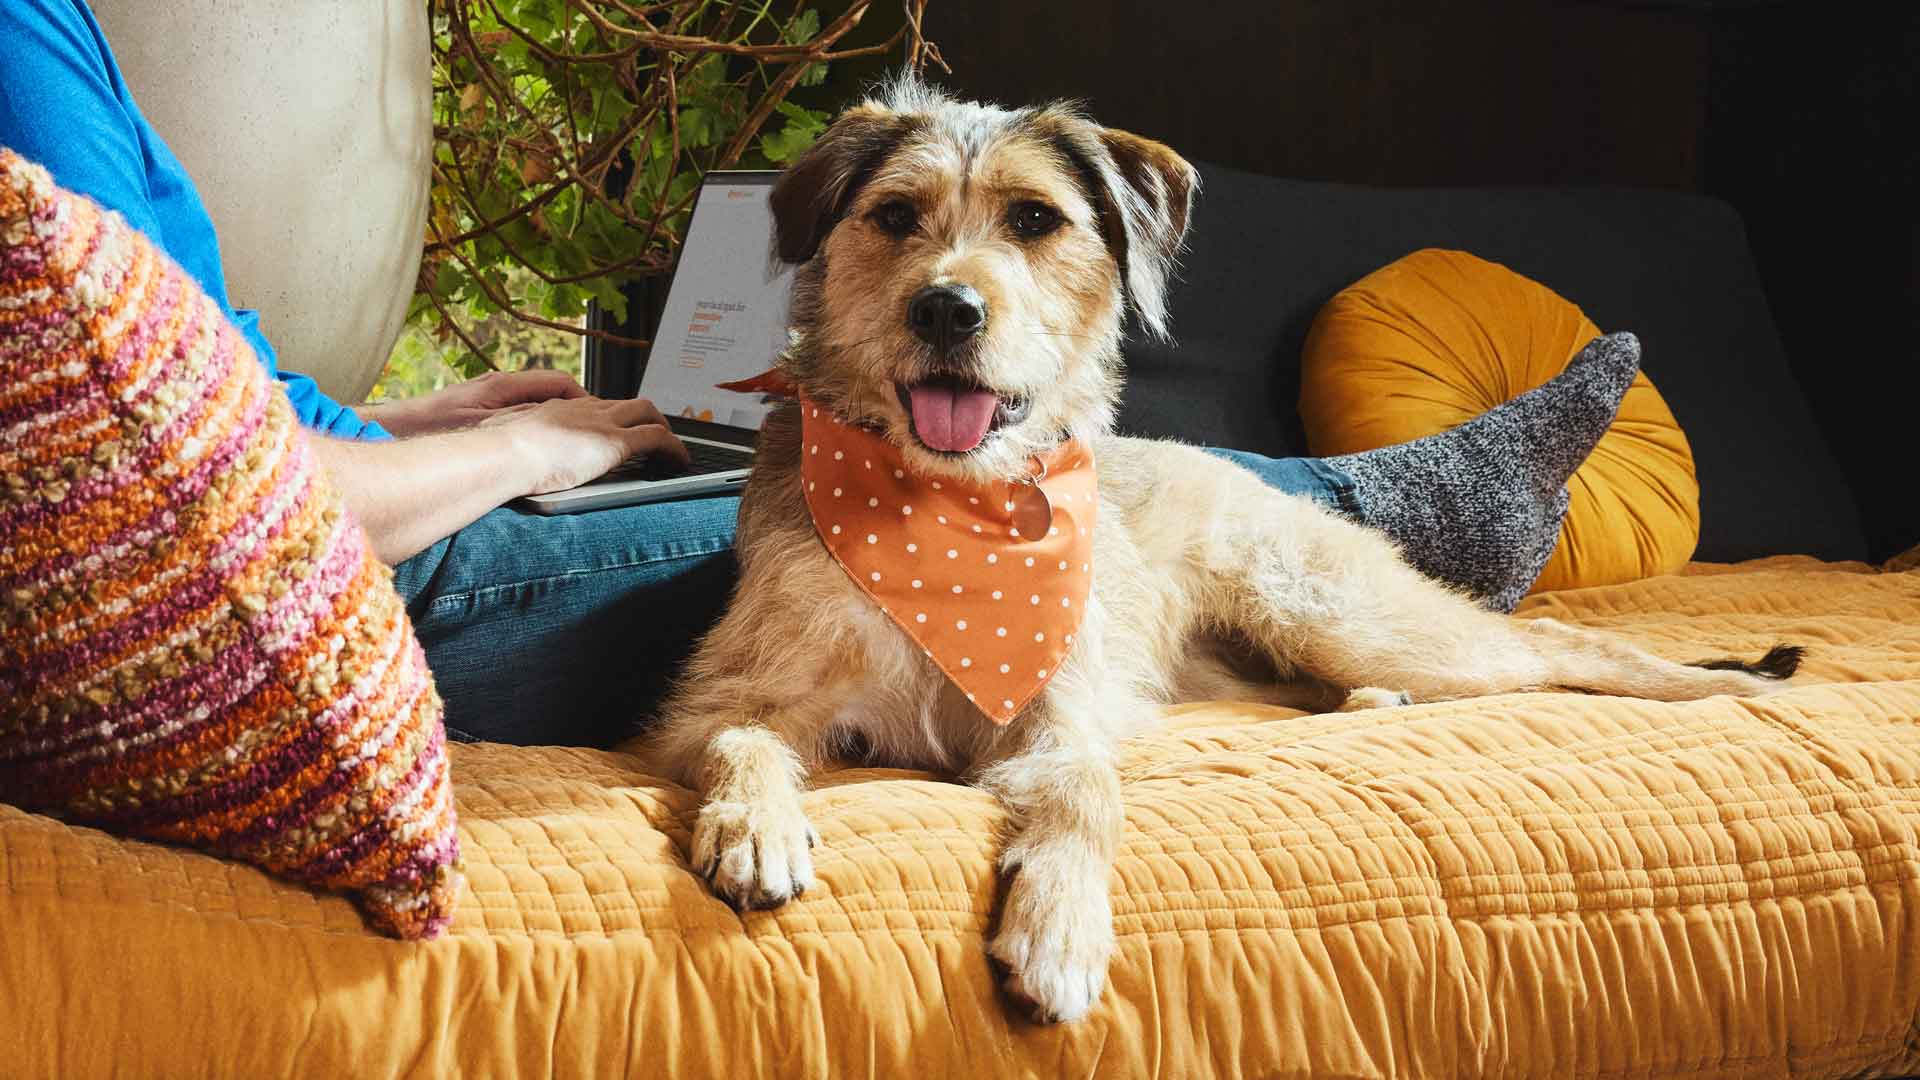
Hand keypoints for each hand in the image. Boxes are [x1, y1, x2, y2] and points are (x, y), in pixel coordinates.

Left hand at [361, 368, 588, 436]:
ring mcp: (485, 400)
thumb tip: (560, 418)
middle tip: (590, 431)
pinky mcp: (473, 415)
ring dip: (551, 422)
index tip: (598, 416)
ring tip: (565, 445)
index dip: (584, 398)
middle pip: (549, 393)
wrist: (386, 430)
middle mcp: (496, 388)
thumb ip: (524, 419)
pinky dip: (529, 431)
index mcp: (504, 384)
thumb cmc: (428, 427)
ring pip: (533, 406)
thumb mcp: (486, 424)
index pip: (559, 382)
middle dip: (572, 410)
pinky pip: (515, 418)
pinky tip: (529, 452)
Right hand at [480, 395, 689, 495]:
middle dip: (645, 417)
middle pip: (626, 404)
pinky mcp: (614, 441)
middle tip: (655, 434)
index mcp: (558, 409)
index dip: (612, 417)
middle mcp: (583, 409)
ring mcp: (600, 423)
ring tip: (672, 450)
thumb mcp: (507, 443)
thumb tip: (518, 459)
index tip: (617, 429)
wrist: (500, 453)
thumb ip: (523, 446)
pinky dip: (674, 448)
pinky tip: (680, 462)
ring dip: (663, 429)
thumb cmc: (494, 455)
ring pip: (647, 414)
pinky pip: (657, 438)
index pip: (595, 406)